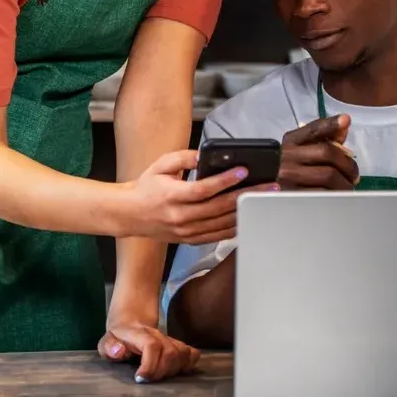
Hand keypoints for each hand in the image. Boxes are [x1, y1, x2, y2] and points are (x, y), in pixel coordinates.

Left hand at [99, 318, 200, 382]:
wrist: (131, 320)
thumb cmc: (118, 336)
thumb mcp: (106, 341)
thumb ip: (109, 347)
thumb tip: (119, 352)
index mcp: (139, 334)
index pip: (151, 345)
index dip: (150, 365)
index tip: (141, 378)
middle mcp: (158, 335)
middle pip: (170, 353)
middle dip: (160, 372)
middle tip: (149, 380)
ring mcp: (170, 339)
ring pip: (182, 354)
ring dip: (173, 370)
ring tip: (159, 376)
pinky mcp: (179, 344)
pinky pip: (192, 353)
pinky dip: (188, 364)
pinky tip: (176, 370)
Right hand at [123, 149, 275, 244]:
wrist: (130, 214)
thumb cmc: (146, 188)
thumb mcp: (160, 166)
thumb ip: (183, 158)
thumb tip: (204, 157)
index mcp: (172, 196)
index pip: (203, 189)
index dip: (224, 180)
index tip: (243, 171)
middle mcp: (180, 216)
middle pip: (219, 207)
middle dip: (246, 195)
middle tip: (267, 186)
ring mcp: (186, 231)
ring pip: (222, 223)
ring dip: (245, 211)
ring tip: (263, 200)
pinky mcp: (190, 239)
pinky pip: (217, 235)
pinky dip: (234, 227)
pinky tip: (247, 217)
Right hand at [278, 114, 359, 190]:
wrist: (270, 194)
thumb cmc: (294, 168)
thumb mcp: (305, 148)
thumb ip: (326, 136)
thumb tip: (344, 122)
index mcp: (291, 142)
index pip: (314, 129)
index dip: (332, 124)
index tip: (346, 120)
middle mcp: (287, 157)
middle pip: (326, 152)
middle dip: (347, 164)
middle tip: (353, 175)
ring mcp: (289, 177)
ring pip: (328, 175)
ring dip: (345, 182)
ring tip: (347, 187)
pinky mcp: (294, 196)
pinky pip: (323, 194)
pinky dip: (336, 195)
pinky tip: (337, 196)